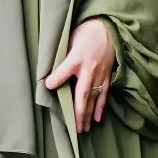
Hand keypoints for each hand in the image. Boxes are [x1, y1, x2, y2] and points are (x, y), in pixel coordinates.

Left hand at [43, 17, 114, 132]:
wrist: (109, 28)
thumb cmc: (87, 32)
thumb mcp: (71, 38)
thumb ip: (63, 54)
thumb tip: (51, 67)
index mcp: (77, 58)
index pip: (64, 71)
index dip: (56, 79)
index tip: (48, 86)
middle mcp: (89, 69)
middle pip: (82, 94)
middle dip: (78, 112)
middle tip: (75, 128)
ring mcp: (99, 74)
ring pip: (93, 98)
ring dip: (88, 115)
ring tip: (84, 129)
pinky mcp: (107, 76)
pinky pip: (104, 94)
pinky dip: (101, 107)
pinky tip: (97, 119)